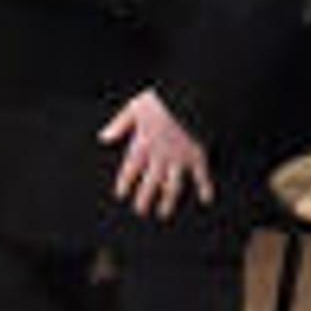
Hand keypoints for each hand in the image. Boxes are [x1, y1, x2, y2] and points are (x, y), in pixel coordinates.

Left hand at [100, 86, 213, 219]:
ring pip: (172, 186)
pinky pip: (202, 175)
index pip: (131, 169)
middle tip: (140, 211)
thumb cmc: (162, 99)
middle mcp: (160, 155)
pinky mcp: (197, 155)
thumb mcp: (135, 107)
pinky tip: (206, 199)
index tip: (121, 195)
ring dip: (168, 201)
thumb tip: (103, 138)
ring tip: (163, 214)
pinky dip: (205, 187)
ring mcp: (179, 158)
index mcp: (143, 143)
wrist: (188, 97)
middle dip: (144, 199)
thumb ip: (119, 124)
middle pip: (149, 183)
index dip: (125, 183)